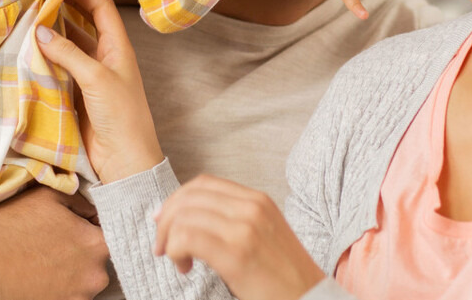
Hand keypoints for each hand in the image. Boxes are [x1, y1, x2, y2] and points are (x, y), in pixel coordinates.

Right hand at [0, 186, 108, 299]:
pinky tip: (44, 275)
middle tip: (60, 242)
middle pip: (102, 261)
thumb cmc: (13, 223)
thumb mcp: (50, 196)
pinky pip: (71, 296)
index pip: (115, 233)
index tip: (82, 226)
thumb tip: (97, 210)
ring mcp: (78, 298)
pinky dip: (62, 288)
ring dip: (74, 271)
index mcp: (97, 244)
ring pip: (87, 281)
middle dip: (86, 251)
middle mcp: (94, 276)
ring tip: (48, 259)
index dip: (98, 228)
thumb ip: (84, 201)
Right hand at [36, 0, 164, 182]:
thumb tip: (40, 29)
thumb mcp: (97, 79)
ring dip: (48, 35)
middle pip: (80, 24)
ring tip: (23, 20)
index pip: (100, 8)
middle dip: (60, 10)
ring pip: (66, 47)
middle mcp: (103, 57)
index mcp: (118, 47)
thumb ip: (69, 53)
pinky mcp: (74, 94)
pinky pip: (56, 70)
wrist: (125, 160)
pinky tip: (24, 52)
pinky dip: (42, 60)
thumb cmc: (122, 115)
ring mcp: (88, 76)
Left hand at [153, 175, 324, 299]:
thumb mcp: (262, 235)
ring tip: (178, 261)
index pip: (204, 183)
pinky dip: (175, 250)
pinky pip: (188, 238)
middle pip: (190, 196)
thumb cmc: (282, 276)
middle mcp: (252, 207)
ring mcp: (245, 228)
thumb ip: (233, 220)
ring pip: (185, 216)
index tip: (163, 220)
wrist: (310, 299)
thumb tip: (189, 217)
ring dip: (168, 239)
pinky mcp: (237, 253)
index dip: (177, 199)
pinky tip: (185, 267)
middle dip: (166, 219)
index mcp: (258, 200)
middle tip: (161, 244)